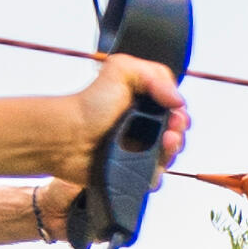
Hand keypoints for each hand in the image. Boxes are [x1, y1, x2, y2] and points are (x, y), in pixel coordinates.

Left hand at [38, 57, 177, 189]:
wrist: (67, 136)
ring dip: (171, 153)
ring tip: (163, 145)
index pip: (176, 112)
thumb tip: (178, 100)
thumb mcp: (122, 70)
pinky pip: (153, 178)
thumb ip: (156, 74)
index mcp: (145, 104)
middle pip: (177, 136)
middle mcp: (144, 128)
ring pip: (168, 158)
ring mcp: (138, 151)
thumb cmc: (90, 105)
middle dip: (178, 134)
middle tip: (170, 132)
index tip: (175, 116)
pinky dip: (156, 175)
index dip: (180, 115)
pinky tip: (151, 168)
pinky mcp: (131, 172)